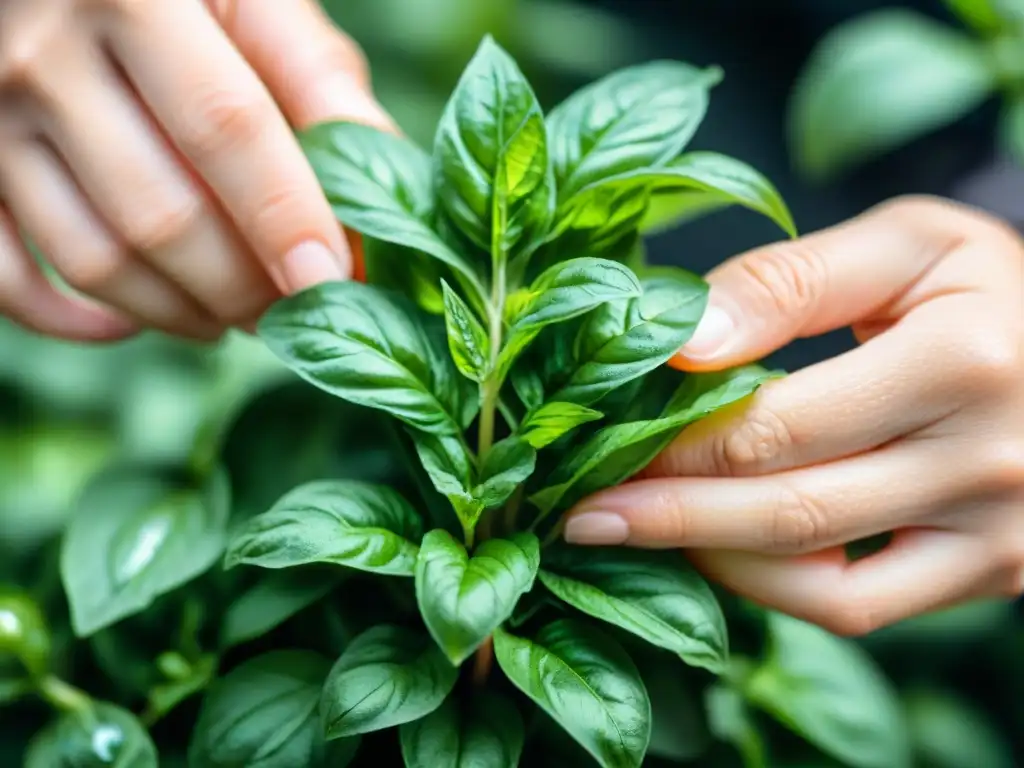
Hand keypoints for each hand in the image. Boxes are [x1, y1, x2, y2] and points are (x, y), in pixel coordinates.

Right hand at [0, 0, 391, 339]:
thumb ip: (318, 82)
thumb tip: (382, 194)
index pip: (226, 128)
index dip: (286, 217)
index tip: (335, 283)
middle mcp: (45, 55)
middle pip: (162, 214)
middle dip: (247, 286)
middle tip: (300, 308)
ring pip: (96, 260)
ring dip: (183, 314)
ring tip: (240, 317)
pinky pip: (9, 281)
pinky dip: (76, 322)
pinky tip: (136, 323)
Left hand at [563, 195, 1023, 634]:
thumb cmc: (988, 285)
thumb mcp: (903, 244)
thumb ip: (787, 282)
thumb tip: (679, 340)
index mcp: (961, 360)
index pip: (776, 427)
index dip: (674, 445)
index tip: (596, 445)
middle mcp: (987, 460)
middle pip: (790, 511)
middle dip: (667, 516)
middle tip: (579, 514)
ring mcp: (997, 533)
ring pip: (820, 581)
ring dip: (711, 560)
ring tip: (635, 531)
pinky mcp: (992, 572)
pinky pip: (863, 609)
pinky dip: (777, 591)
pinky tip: (721, 552)